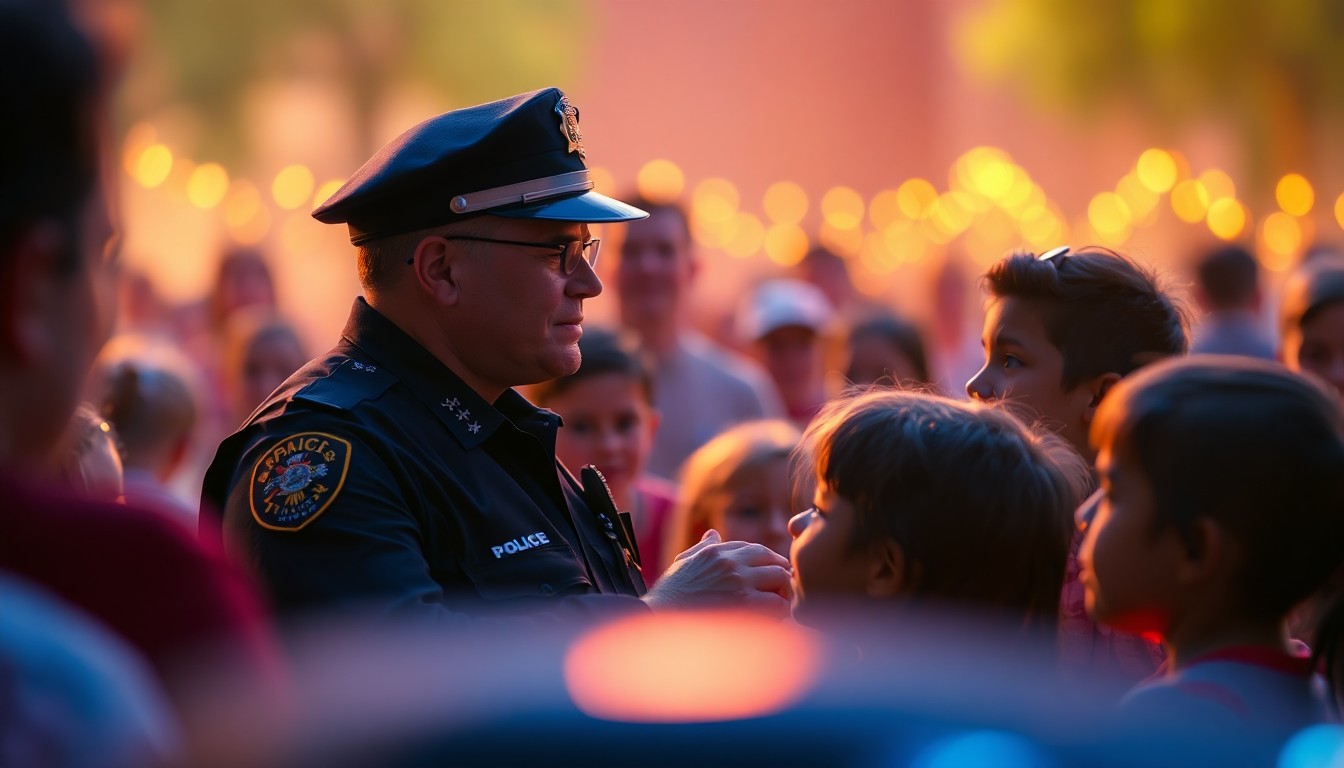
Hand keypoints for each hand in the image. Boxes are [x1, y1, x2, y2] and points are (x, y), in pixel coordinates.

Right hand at [641, 530, 792, 617]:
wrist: (658, 619)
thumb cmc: (668, 596)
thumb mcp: (683, 564)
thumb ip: (701, 548)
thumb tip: (713, 533)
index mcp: (715, 551)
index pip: (753, 549)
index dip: (766, 562)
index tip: (769, 575)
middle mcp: (730, 562)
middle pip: (772, 560)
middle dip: (779, 575)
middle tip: (779, 592)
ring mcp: (739, 582)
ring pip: (781, 579)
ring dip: (783, 593)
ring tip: (777, 607)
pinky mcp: (745, 604)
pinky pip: (778, 605)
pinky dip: (780, 613)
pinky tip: (772, 621)